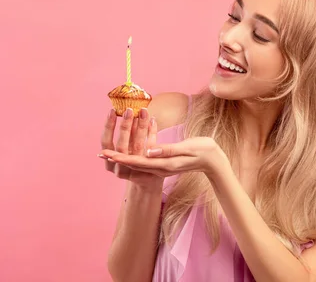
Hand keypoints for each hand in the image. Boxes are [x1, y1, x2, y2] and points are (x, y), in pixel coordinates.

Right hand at [99, 107, 163, 187]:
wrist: (148, 180)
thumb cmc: (136, 159)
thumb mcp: (128, 148)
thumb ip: (127, 133)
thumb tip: (127, 110)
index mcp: (110, 161)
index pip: (106, 142)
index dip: (108, 126)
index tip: (113, 111)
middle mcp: (120, 166)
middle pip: (122, 145)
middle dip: (125, 126)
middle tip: (129, 109)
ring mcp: (135, 169)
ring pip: (138, 146)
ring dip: (140, 127)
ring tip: (143, 111)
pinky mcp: (150, 168)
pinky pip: (152, 148)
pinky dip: (152, 133)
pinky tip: (153, 120)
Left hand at [99, 136, 228, 178]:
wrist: (214, 161)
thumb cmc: (204, 151)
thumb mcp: (187, 148)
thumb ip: (168, 150)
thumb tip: (149, 151)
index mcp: (165, 164)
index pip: (138, 161)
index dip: (121, 157)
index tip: (106, 153)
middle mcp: (161, 168)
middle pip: (135, 164)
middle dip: (118, 158)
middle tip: (101, 153)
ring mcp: (163, 168)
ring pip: (139, 163)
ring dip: (124, 157)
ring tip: (110, 153)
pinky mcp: (165, 165)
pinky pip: (146, 161)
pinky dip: (135, 156)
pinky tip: (130, 151)